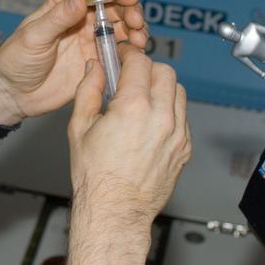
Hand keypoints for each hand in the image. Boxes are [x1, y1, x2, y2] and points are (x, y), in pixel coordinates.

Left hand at [0, 0, 148, 122]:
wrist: (15, 94)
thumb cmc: (15, 60)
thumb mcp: (34, 37)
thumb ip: (57, 18)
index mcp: (63, 5)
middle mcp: (80, 19)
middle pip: (115, 7)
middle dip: (131, 11)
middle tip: (137, 24)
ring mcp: (90, 40)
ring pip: (122, 29)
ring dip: (136, 31)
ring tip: (139, 41)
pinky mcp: (96, 62)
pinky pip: (119, 53)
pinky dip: (132, 52)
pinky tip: (136, 56)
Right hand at [67, 45, 191, 229]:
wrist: (116, 210)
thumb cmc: (96, 175)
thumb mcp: (80, 126)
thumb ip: (88, 90)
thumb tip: (94, 68)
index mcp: (133, 107)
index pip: (140, 61)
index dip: (128, 55)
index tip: (121, 57)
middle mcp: (161, 117)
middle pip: (165, 71)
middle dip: (147, 69)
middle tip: (132, 77)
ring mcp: (177, 134)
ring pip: (178, 91)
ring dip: (161, 88)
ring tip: (143, 99)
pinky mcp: (184, 148)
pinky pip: (183, 116)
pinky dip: (170, 111)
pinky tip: (151, 122)